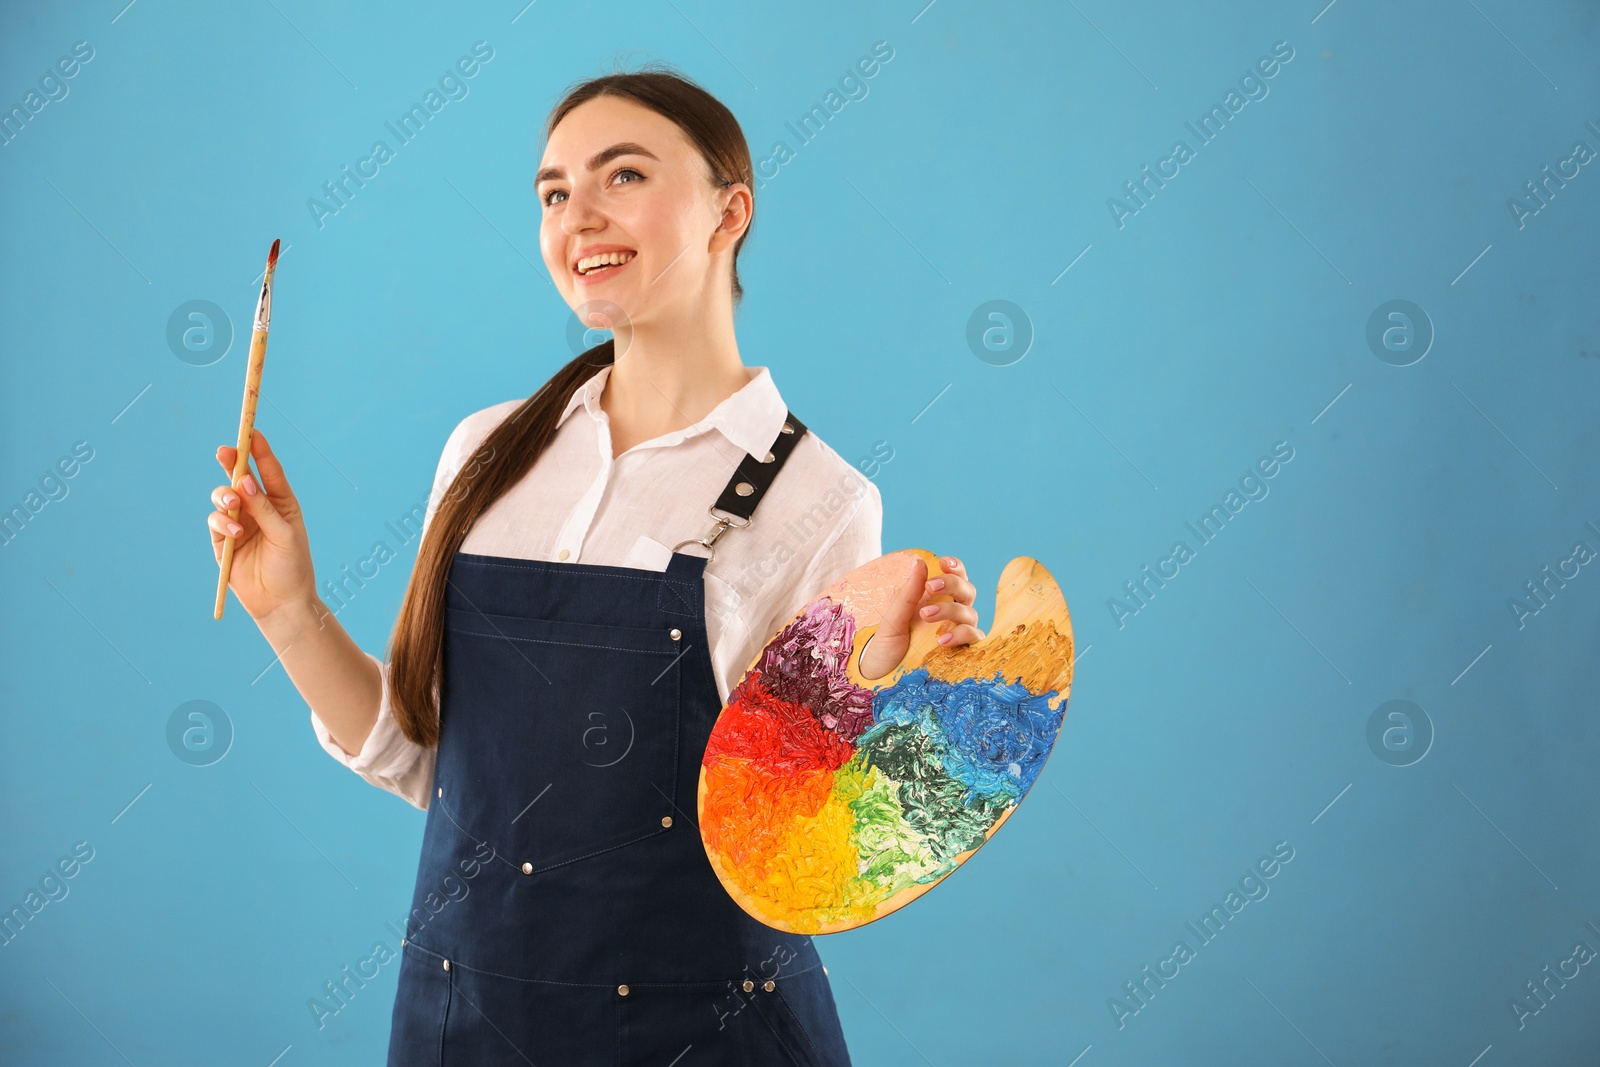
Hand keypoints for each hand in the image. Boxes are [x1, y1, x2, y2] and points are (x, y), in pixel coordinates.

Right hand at [208, 430, 316, 621]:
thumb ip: (263, 508)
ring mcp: (239, 523)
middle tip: (224, 452)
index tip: (251, 431)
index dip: (259, 450)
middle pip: (240, 478)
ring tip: (232, 503)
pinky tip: (233, 531)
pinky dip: (221, 521)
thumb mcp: (285, 534)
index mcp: (282, 503)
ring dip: (224, 495)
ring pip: (223, 497)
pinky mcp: (223, 541)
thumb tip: (244, 481)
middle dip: (232, 463)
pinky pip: (215, 521)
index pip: (269, 471)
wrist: (281, 603)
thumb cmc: (292, 567)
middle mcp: (259, 509)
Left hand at [859, 554, 985, 679]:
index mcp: (938, 600)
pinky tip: (943, 640)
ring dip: (950, 610)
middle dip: (952, 584)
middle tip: (930, 587)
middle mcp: (953, 613)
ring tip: (927, 616)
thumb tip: (919, 561)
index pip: (955, 578)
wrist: (882, 675)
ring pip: (970, 613)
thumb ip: (908, 592)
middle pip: (967, 591)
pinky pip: (974, 638)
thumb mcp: (893, 617)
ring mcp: (959, 631)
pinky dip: (962, 635)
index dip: (956, 567)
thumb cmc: (888, 644)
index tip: (944, 562)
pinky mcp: (962, 651)